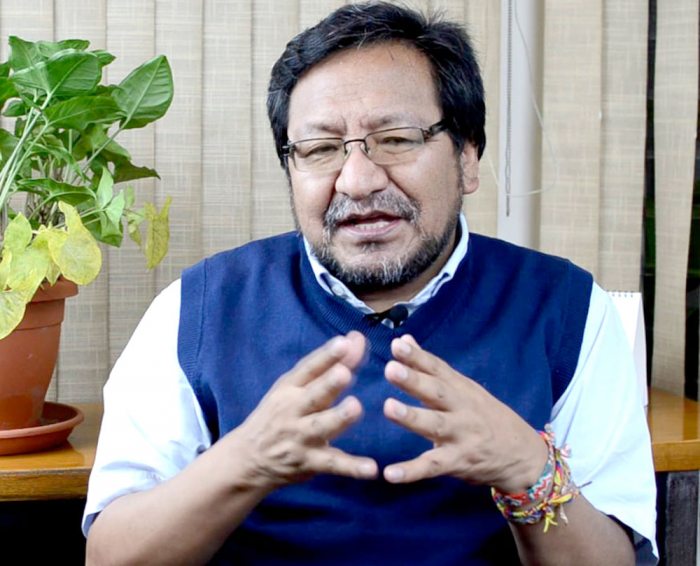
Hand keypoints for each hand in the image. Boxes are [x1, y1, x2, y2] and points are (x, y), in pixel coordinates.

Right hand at [231, 331, 377, 489]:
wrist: (248, 458)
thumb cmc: (279, 414)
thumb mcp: (295, 387)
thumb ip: (330, 364)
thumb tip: (357, 337)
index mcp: (289, 388)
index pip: (308, 368)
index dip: (326, 356)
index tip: (344, 342)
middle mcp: (293, 410)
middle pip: (313, 395)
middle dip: (329, 384)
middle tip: (345, 373)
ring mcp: (300, 437)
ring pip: (321, 427)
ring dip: (338, 418)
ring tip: (355, 408)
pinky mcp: (309, 462)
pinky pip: (333, 464)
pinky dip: (352, 468)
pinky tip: (371, 469)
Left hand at [383, 335, 546, 492]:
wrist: (523, 455)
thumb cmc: (486, 417)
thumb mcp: (463, 388)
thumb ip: (430, 367)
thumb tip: (404, 340)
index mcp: (461, 389)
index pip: (437, 369)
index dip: (417, 356)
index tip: (397, 345)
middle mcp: (462, 409)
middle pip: (437, 392)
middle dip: (414, 380)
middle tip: (391, 369)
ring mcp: (462, 436)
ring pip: (435, 425)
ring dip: (412, 417)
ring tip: (389, 408)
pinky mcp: (459, 462)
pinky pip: (433, 466)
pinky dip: (412, 471)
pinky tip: (390, 474)